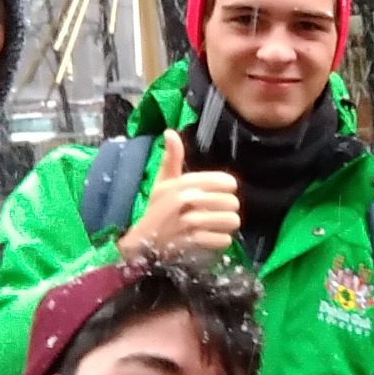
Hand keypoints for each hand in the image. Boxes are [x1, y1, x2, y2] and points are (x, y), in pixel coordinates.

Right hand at [117, 129, 240, 258]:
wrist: (141, 242)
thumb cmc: (156, 209)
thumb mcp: (162, 182)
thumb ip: (172, 158)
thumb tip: (170, 132)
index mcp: (184, 183)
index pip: (226, 182)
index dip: (228, 188)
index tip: (221, 192)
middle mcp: (188, 200)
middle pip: (232, 202)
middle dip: (228, 208)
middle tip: (218, 211)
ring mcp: (190, 222)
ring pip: (231, 220)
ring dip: (226, 224)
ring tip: (217, 224)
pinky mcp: (192, 242)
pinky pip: (223, 239)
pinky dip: (220, 240)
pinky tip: (211, 237)